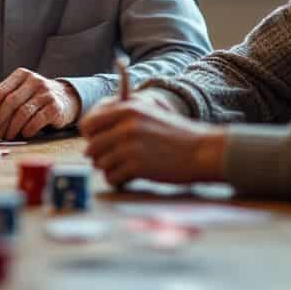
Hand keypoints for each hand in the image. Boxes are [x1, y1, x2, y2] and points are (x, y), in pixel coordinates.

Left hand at [0, 68, 78, 139]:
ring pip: (22, 112)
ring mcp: (46, 93)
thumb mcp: (22, 91)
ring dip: (12, 128)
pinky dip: (28, 130)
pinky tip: (24, 135)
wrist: (67, 98)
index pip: (0, 91)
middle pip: (10, 102)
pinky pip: (37, 120)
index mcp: (22, 75)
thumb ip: (6, 99)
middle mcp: (34, 81)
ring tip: (6, 137)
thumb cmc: (37, 98)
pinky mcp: (55, 107)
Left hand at [81, 96, 224, 185]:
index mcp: (126, 109)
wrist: (203, 150)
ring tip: (127, 168)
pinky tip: (132, 177)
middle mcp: (125, 126)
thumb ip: (120, 120)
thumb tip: (90, 133)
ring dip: (111, 169)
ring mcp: (130, 147)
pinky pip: (112, 178)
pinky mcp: (137, 167)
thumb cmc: (175, 135)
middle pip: (91, 147)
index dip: (91, 137)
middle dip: (100, 157)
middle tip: (115, 160)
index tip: (100, 144)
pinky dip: (119, 180)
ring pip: (100, 164)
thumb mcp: (148, 114)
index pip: (88, 124)